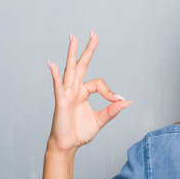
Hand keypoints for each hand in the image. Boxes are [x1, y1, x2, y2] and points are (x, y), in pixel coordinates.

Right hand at [46, 29, 132, 154]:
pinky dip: (55, 75)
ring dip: (72, 53)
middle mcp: (74, 89)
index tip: (118, 101)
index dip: (110, 92)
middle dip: (88, 49)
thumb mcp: (100, 120)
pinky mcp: (60, 101)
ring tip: (73, 37)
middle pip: (82, 65)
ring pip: (70, 70)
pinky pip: (58, 86)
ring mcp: (66, 93)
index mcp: (83, 92)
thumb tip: (128, 101)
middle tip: (94, 33)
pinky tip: (52, 64)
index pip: (99, 84)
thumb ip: (112, 110)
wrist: (68, 145)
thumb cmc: (81, 132)